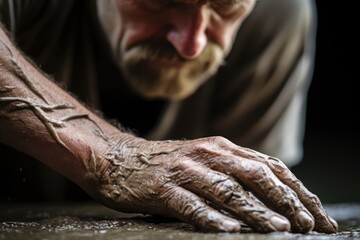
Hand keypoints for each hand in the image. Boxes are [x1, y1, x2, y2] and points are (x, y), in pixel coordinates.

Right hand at [87, 136, 336, 232]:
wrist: (120, 158)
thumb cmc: (167, 164)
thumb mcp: (205, 159)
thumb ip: (234, 170)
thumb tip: (272, 194)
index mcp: (222, 147)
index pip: (269, 166)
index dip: (296, 189)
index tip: (316, 212)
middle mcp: (208, 154)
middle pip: (255, 175)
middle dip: (286, 200)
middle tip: (308, 224)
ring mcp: (185, 170)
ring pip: (228, 190)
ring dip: (256, 210)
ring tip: (280, 228)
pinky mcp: (163, 188)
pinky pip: (191, 205)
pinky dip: (212, 218)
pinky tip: (230, 230)